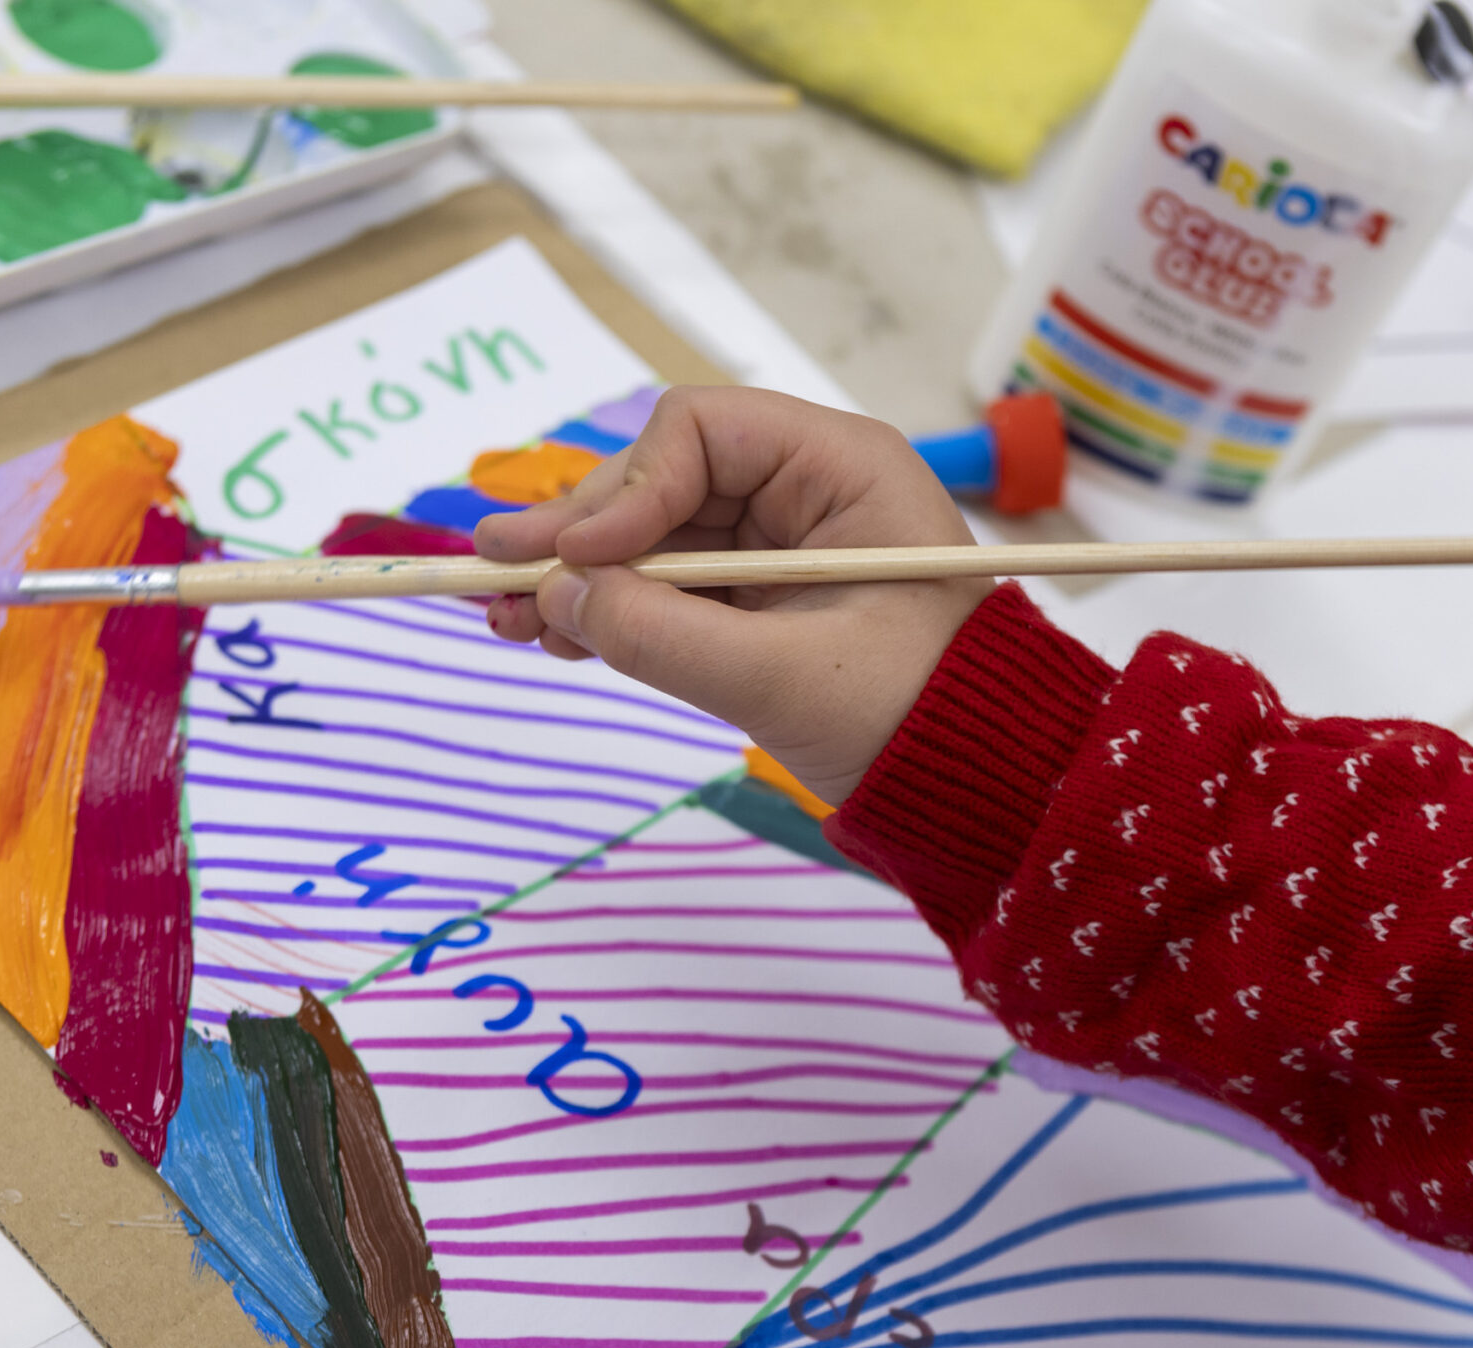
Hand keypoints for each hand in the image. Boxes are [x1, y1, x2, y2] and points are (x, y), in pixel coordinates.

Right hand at [479, 386, 991, 806]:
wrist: (979, 789)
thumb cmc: (917, 719)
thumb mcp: (782, 679)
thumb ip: (663, 636)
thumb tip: (558, 597)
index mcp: (841, 468)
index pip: (700, 433)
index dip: (627, 488)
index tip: (578, 559)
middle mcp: (804, 489)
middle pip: (661, 479)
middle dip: (580, 532)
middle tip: (493, 573)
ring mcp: (776, 546)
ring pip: (652, 537)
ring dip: (581, 576)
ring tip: (509, 620)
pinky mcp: (758, 602)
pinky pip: (667, 587)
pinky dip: (612, 609)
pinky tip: (556, 638)